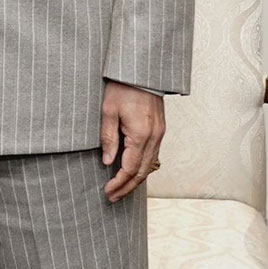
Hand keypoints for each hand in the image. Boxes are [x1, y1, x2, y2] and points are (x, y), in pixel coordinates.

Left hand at [101, 79, 164, 201]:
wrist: (141, 71)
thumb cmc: (122, 87)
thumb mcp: (108, 111)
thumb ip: (109, 138)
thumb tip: (108, 162)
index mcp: (141, 134)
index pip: (129, 168)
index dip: (118, 183)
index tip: (107, 192)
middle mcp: (154, 137)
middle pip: (142, 172)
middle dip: (127, 188)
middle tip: (112, 198)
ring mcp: (160, 134)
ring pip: (150, 166)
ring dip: (135, 180)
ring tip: (121, 189)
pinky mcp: (160, 130)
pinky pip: (153, 155)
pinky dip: (143, 168)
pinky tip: (133, 172)